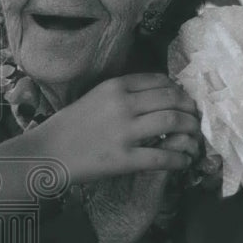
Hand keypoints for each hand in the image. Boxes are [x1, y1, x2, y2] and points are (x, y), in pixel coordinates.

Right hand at [32, 73, 200, 182]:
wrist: (46, 152)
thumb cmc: (69, 126)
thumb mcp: (94, 98)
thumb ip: (123, 94)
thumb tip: (157, 96)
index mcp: (115, 86)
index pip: (160, 82)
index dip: (179, 91)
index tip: (184, 101)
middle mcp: (122, 105)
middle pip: (173, 100)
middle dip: (191, 110)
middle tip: (195, 119)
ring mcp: (124, 132)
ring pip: (173, 123)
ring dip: (191, 131)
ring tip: (194, 138)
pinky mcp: (124, 159)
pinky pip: (163, 157)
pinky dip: (180, 159)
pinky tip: (184, 161)